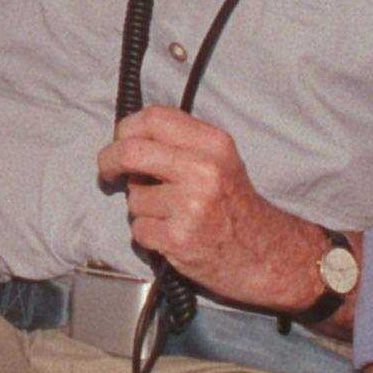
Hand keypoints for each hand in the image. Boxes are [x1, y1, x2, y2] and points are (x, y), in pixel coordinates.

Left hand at [94, 106, 315, 310]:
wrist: (264, 253)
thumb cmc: (234, 205)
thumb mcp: (220, 160)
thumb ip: (180, 144)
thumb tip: (128, 140)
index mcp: (213, 144)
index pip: (153, 118)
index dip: (126, 130)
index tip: (119, 142)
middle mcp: (203, 170)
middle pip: (130, 151)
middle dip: (108, 161)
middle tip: (108, 172)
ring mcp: (190, 206)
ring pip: (133, 197)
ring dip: (141, 208)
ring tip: (169, 215)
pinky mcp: (178, 239)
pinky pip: (138, 229)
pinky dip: (148, 234)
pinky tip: (171, 234)